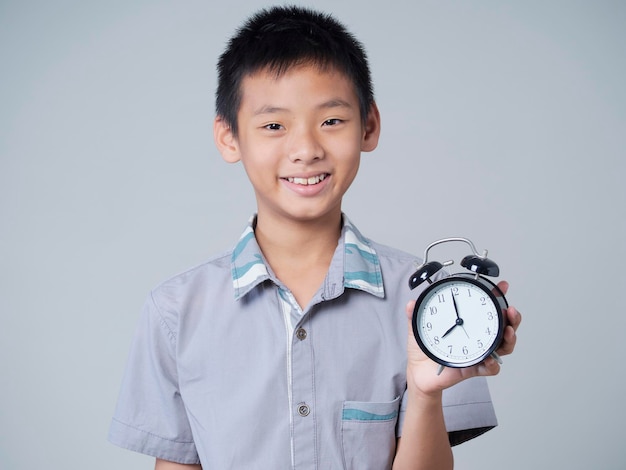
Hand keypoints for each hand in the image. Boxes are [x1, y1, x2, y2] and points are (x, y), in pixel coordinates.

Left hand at [405, 280, 521, 396]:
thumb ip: (415, 315)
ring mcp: (477, 353)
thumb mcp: (418, 328)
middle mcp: (477, 338)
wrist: (418, 373)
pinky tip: (490, 359)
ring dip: (509, 338)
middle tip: (510, 311)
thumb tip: (411, 303)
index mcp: (467, 324)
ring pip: (503, 346)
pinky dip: (492, 364)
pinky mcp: (472, 369)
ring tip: (508, 331)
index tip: (501, 287)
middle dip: (512, 318)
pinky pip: (489, 368)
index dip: (497, 297)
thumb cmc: (422, 349)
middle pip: (503, 327)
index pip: (486, 309)